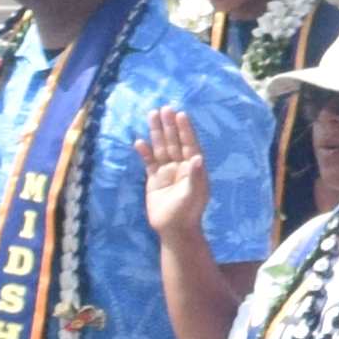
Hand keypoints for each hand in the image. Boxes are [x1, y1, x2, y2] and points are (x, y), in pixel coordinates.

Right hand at [136, 105, 210, 245]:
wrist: (173, 230)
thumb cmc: (187, 212)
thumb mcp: (193, 194)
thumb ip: (196, 176)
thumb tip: (199, 158)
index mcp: (194, 168)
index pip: (189, 144)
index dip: (185, 129)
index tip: (180, 114)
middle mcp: (181, 166)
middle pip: (174, 142)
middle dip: (169, 126)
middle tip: (164, 108)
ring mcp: (167, 172)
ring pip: (161, 148)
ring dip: (156, 133)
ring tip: (151, 115)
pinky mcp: (155, 180)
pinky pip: (149, 162)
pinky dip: (145, 152)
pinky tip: (139, 142)